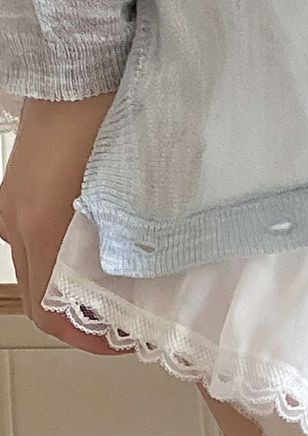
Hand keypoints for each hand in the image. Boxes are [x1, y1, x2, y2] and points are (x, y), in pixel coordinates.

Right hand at [0, 94, 117, 352]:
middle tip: (121, 321)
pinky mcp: (15, 191)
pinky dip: (56, 259)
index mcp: (42, 233)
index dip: (85, 340)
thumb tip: (145, 291)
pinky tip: (90, 254)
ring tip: (111, 290)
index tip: (119, 342)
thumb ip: (130, 252)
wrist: (77, 72)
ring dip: (67, 289)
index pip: (49, 313)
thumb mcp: (130, 202)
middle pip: (38, 295)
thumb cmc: (108, 128)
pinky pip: (30, 239)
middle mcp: (16, 224)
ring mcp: (11, 206)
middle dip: (78, 318)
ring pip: (33, 269)